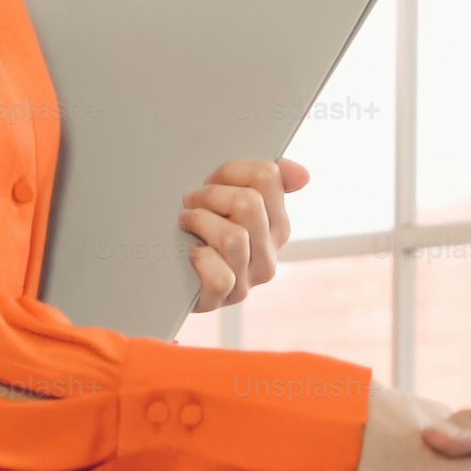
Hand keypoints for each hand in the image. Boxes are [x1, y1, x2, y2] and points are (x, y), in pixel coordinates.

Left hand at [182, 158, 303, 311]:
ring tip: (186, 222)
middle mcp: (268, 255)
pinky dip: (198, 259)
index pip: (268, 177)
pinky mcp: (223, 298)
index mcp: (278, 226)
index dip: (230, 172)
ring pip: (233, 237)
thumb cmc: (198, 230)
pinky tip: (189, 253)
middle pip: (249, 204)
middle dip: (211, 195)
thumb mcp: (228, 200)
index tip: (211, 181)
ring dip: (199, 222)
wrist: (168, 274)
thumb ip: (261, 180)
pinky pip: (218, 275)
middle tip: (192, 202)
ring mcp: (247, 280)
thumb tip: (303, 175)